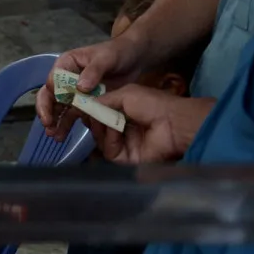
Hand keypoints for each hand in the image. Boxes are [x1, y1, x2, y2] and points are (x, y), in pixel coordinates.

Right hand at [37, 36, 147, 139]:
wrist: (134, 59)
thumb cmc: (118, 53)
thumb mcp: (107, 58)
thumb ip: (93, 71)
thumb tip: (79, 88)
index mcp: (67, 63)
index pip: (54, 79)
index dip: (53, 92)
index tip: (58, 104)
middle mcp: (66, 78)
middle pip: (50, 94)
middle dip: (47, 110)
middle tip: (48, 124)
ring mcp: (74, 91)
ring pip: (58, 107)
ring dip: (55, 122)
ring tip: (55, 136)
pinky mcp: (84, 102)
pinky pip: (72, 114)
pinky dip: (67, 125)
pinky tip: (65, 135)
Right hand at [85, 85, 211, 164]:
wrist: (172, 121)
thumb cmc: (152, 104)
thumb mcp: (125, 94)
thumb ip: (103, 100)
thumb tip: (82, 105)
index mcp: (125, 114)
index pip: (101, 116)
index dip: (91, 112)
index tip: (81, 107)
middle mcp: (124, 130)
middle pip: (98, 130)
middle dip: (93, 121)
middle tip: (89, 114)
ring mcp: (125, 145)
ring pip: (101, 141)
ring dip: (100, 129)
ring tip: (104, 120)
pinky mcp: (127, 159)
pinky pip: (109, 151)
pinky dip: (109, 140)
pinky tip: (114, 130)